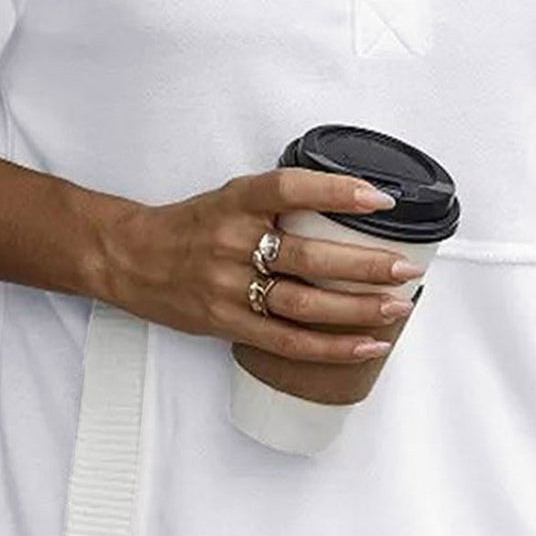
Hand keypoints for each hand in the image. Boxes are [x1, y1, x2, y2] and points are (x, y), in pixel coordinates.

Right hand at [100, 167, 418, 363]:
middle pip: (309, 256)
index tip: (379, 199)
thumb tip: (348, 206)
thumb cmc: (190, 227)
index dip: (337, 192)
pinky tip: (367, 343)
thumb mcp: (230, 198)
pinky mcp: (226, 322)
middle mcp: (232, 242)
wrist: (130, 259)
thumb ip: (278, 201)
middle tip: (405, 268)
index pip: (291, 189)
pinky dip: (332, 346)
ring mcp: (228, 287)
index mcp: (236, 202)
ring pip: (304, 303)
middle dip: (365, 265)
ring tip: (397, 306)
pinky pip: (288, 341)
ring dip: (358, 308)